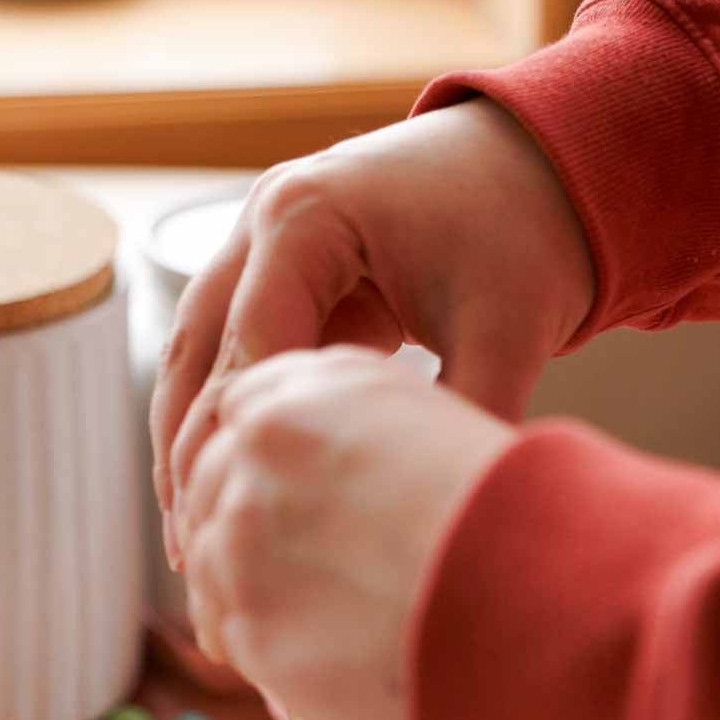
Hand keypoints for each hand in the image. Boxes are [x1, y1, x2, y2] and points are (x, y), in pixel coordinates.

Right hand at [151, 99, 592, 561]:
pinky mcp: (270, 278)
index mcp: (308, 215)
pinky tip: (220, 500)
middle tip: (191, 556)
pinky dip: (216, 425)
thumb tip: (452, 518)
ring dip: (185, 447)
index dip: (242, 440)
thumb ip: (471, 415)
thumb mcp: (506, 328)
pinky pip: (223, 359)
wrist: (534, 163)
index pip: (250, 343)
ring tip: (187, 543)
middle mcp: (263, 220)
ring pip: (192, 360)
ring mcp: (256, 244)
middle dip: (190, 457)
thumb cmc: (522, 232)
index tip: (244, 526)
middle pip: (195, 354)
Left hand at [178, 348, 513, 719]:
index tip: (277, 490)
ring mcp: (243, 531)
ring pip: (208, 554)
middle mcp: (267, 442)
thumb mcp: (447, 433)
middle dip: (235, 520)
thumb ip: (376, 440)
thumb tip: (354, 483)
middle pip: (212, 478)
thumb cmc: (522, 521)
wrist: (537, 601)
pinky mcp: (244, 615)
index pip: (249, 406)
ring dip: (236, 583)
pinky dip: (247, 641)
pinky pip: (222, 625)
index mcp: (322, 380)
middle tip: (269, 560)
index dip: (261, 455)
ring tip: (290, 616)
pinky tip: (291, 658)